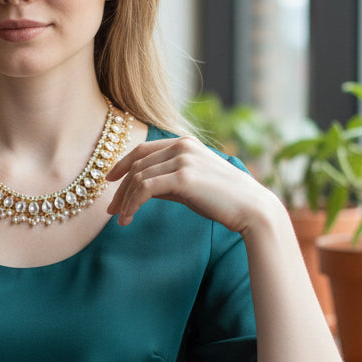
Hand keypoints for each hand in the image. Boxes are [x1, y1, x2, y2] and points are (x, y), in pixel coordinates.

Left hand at [106, 136, 275, 233]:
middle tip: (111, 209)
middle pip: (137, 164)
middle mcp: (182, 146)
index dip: (122, 164)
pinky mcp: (183, 177)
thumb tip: (140, 188)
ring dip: (125, 200)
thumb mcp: (190, 184)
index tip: (109, 180)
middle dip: (120, 188)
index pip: (143, 149)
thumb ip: (166, 181)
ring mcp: (182, 159)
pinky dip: (132, 204)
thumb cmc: (223, 199)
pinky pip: (145, 189)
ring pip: (138, 177)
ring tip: (120, 219)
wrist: (251, 208)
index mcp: (185, 143)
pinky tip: (129, 217)